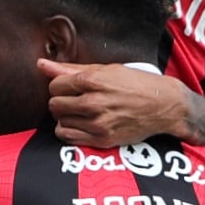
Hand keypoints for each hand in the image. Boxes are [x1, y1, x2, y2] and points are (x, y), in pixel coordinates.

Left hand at [43, 60, 187, 147]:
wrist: (164, 105)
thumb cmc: (135, 84)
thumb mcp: (106, 70)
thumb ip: (70, 68)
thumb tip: (41, 64)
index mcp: (93, 80)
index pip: (54, 85)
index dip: (60, 86)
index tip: (70, 87)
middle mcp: (93, 102)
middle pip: (54, 104)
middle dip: (61, 101)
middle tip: (75, 100)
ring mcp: (98, 123)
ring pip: (60, 121)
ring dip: (66, 117)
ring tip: (81, 112)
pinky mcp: (102, 139)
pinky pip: (68, 137)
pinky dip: (69, 131)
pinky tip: (81, 124)